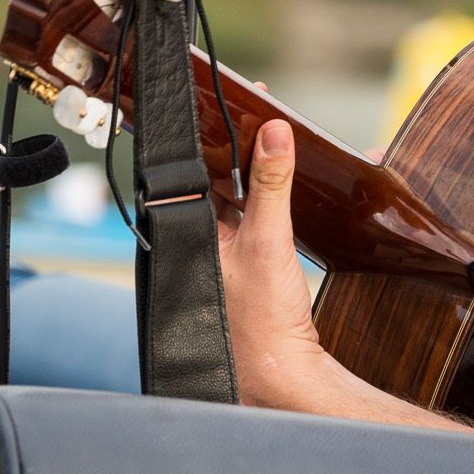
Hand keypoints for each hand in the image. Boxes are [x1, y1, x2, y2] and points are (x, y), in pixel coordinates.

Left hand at [216, 120, 329, 409]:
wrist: (280, 376)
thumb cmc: (260, 321)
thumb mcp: (268, 241)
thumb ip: (271, 184)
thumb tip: (274, 132)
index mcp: (186, 233)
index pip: (196, 165)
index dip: (217, 129)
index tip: (240, 97)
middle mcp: (197, 242)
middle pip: (216, 176)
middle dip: (240, 142)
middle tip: (264, 109)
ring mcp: (219, 255)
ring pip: (235, 194)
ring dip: (256, 167)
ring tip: (279, 135)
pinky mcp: (244, 266)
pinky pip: (253, 214)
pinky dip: (268, 193)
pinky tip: (287, 181)